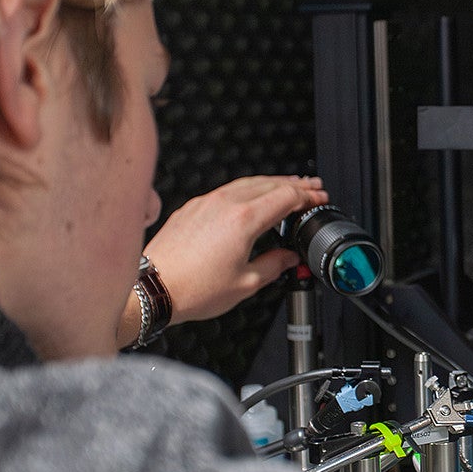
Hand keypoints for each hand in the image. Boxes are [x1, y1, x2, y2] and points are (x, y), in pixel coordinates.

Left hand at [117, 176, 327, 346]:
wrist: (153, 288)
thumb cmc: (193, 288)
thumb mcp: (246, 283)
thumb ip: (274, 265)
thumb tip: (287, 258)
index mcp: (244, 220)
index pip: (286, 196)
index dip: (308, 196)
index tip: (319, 199)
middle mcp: (225, 204)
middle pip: (269, 183)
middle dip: (295, 185)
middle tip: (311, 188)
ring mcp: (206, 202)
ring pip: (247, 182)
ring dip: (271, 183)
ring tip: (286, 187)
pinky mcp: (192, 208)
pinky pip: (226, 190)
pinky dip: (247, 189)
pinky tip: (251, 198)